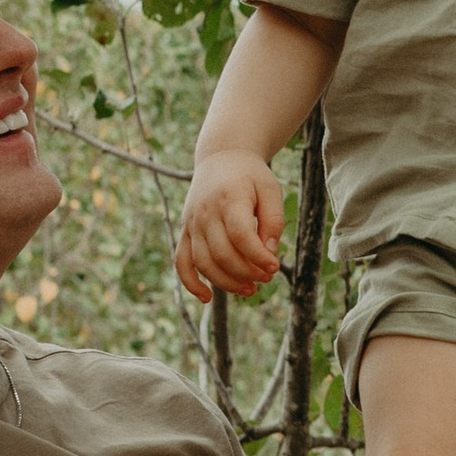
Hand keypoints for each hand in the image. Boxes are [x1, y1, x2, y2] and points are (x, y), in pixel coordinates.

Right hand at [177, 152, 284, 303]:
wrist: (222, 157)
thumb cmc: (251, 176)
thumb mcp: (270, 190)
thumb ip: (273, 220)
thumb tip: (269, 253)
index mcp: (229, 198)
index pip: (241, 236)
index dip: (258, 257)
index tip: (274, 267)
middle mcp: (205, 213)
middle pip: (222, 254)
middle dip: (247, 272)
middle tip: (267, 277)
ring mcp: (192, 223)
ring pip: (203, 263)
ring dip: (226, 282)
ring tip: (250, 290)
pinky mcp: (185, 231)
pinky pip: (181, 262)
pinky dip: (191, 283)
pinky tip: (207, 298)